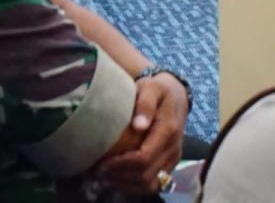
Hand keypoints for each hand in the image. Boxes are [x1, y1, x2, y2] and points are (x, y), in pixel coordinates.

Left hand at [98, 74, 188, 194]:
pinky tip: (119, 180)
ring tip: (107, 178)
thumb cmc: (157, 90)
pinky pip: (154, 184)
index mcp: (168, 130)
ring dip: (126, 185)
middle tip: (98, 172)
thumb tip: (139, 125)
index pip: (144, 157)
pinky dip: (135, 187)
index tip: (101, 164)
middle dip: (120, 177)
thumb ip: (145, 104)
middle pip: (146, 175)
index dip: (121, 165)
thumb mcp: (150, 88)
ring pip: (150, 184)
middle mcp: (173, 148)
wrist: (177, 94)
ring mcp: (173, 158)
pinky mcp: (170, 165)